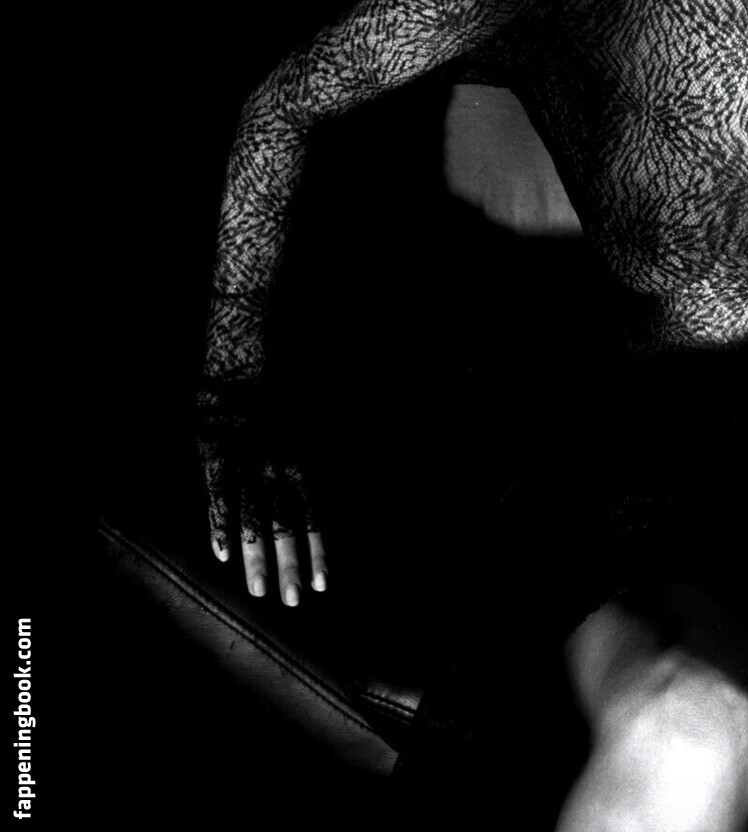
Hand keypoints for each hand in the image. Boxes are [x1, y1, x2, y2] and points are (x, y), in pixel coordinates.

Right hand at [195, 375, 328, 606]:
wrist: (247, 332)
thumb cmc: (286, 371)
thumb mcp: (315, 405)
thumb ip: (320, 448)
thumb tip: (349, 479)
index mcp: (301, 447)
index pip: (314, 507)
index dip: (320, 545)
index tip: (325, 582)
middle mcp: (275, 455)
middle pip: (284, 518)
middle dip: (291, 560)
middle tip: (295, 601)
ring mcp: (242, 451)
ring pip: (252, 512)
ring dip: (256, 554)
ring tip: (260, 592)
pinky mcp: (211, 443)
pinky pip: (216, 490)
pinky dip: (220, 522)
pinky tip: (222, 554)